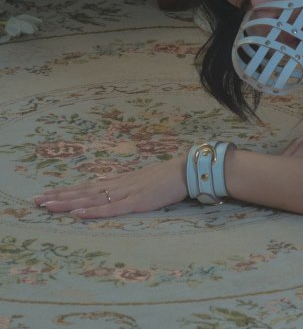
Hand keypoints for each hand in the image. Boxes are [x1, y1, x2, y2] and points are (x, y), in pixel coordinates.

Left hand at [36, 154, 188, 218]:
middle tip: (36, 200)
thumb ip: (122, 185)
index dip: (66, 191)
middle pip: (83, 191)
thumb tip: (103, 185)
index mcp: (118, 181)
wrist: (186, 170)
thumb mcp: (139, 181)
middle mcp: (117, 185)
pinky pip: (110, 208)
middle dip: (59, 196)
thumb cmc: (166, 177)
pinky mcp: (136, 202)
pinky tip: (78, 212)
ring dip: (69, 202)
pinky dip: (92, 211)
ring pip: (91, 198)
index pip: (86, 186)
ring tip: (49, 205)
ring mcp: (125, 193)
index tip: (46, 194)